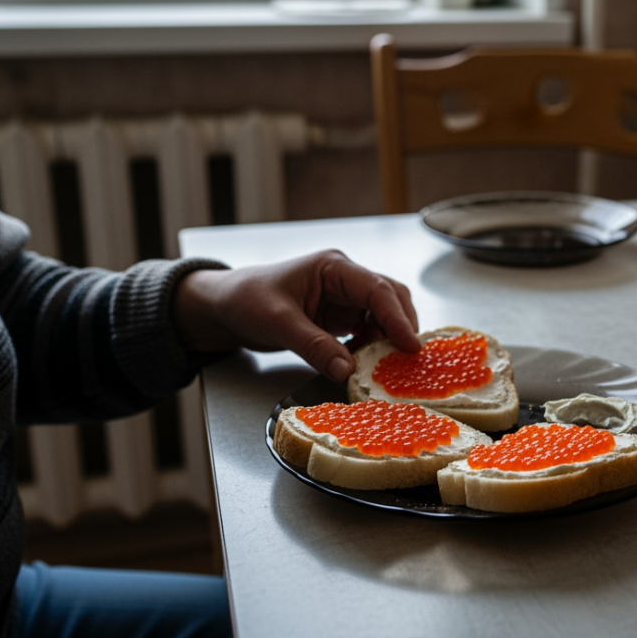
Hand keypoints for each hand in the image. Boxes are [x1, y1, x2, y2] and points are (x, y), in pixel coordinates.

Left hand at [173, 250, 419, 380]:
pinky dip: (375, 347)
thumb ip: (313, 345)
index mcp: (333, 267)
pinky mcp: (339, 318)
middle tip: (410, 358)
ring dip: (390, 338)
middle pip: (390, 298)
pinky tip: (373, 363)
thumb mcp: (278, 322)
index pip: (377, 289)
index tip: (409, 345)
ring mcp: (344, 299)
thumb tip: (346, 370)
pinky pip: (368, 331)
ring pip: (383, 316)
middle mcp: (345, 280)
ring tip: (396, 364)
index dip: (397, 317)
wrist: (225, 306)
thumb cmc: (246, 299)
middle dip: (402, 326)